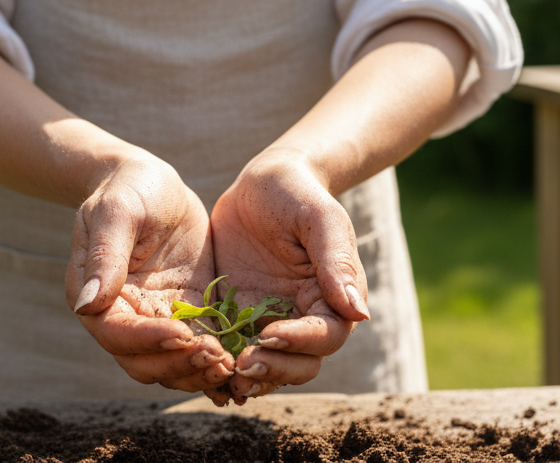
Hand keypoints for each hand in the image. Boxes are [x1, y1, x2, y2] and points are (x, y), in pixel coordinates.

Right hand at [66, 153, 232, 399]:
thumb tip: (88, 304)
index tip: (182, 333)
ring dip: (199, 371)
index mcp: (98, 296)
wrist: (155, 182)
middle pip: (145, 362)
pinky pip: (198, 347)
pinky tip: (240, 362)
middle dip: (179, 364)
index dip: (148, 340)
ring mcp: (158, 317)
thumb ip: (105, 255)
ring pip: (172, 364)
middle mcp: (124, 316)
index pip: (117, 334)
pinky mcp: (188, 312)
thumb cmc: (130, 188)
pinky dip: (214, 361)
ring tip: (231, 364)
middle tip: (217, 356)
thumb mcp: (117, 211)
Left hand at [209, 148, 368, 402]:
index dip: (301, 343)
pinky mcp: (237, 315)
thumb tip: (359, 314)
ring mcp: (268, 319)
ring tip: (222, 373)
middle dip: (274, 368)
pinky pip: (232, 348)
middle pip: (299, 363)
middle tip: (242, 364)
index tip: (271, 335)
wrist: (261, 183)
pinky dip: (222, 363)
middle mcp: (303, 316)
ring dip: (249, 375)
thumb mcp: (319, 218)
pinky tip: (200, 363)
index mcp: (332, 296)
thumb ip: (337, 262)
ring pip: (267, 364)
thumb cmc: (297, 193)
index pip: (326, 336)